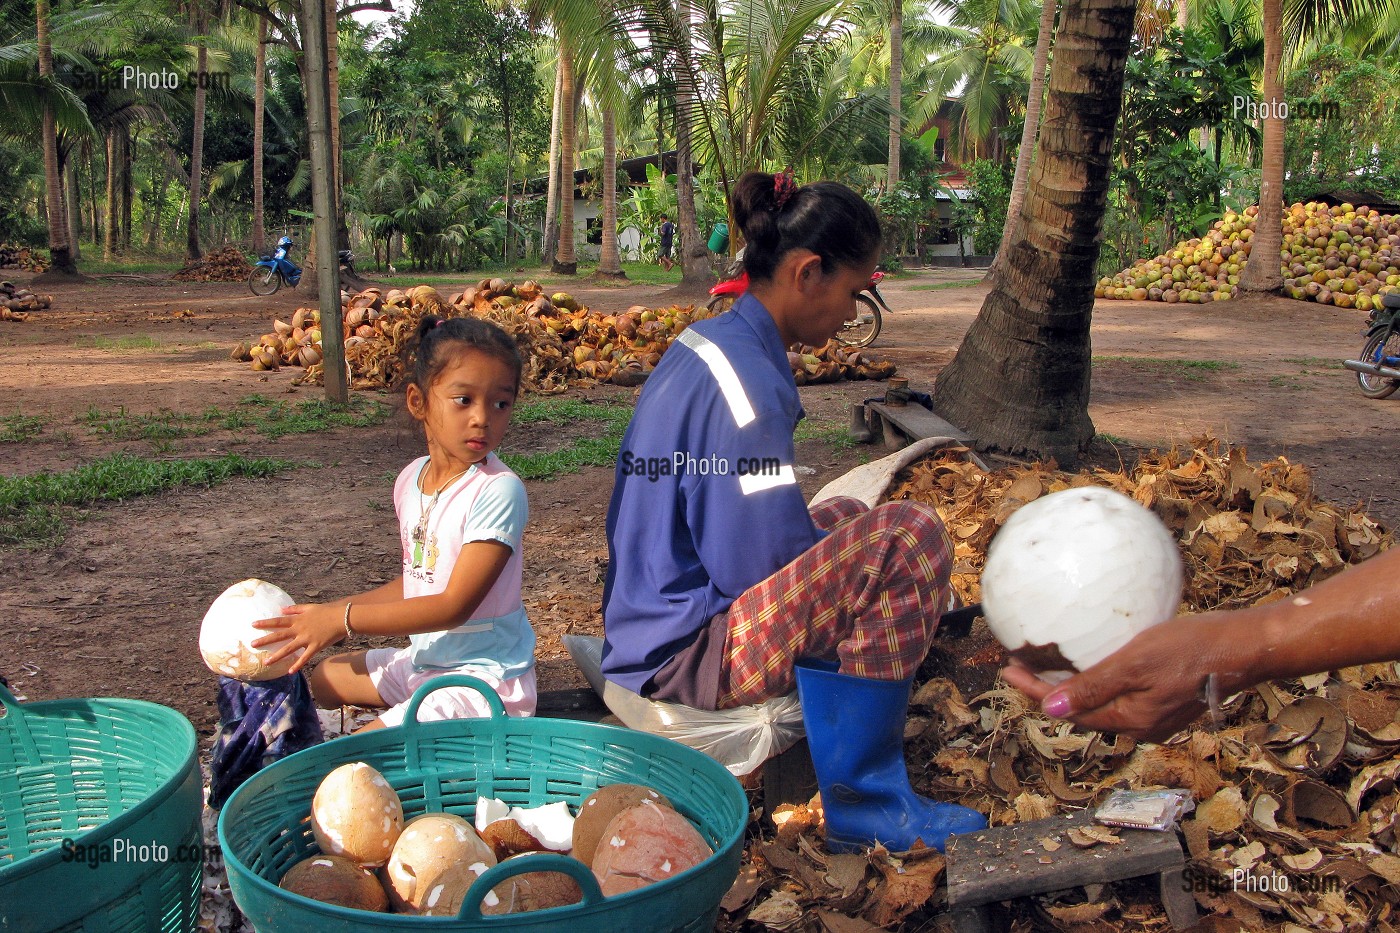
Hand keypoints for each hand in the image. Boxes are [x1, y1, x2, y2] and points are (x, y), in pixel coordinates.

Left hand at [251, 603, 345, 674]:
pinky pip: (305, 657)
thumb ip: (295, 609)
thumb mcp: (309, 607)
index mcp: (298, 620)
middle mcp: (299, 630)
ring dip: (277, 656)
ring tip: (266, 662)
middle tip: (252, 645)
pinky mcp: (315, 647)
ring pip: (289, 649)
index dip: (265, 623)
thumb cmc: (327, 611)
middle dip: (265, 640)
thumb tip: (281, 609)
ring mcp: (307, 639)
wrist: (342, 617)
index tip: (253, 625)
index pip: (278, 621)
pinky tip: (290, 672)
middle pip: (279, 636)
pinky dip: (298, 664)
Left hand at [1000, 614, 1239, 742]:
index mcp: (1131, 720)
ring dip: (1071, 684)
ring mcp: (1156, 713)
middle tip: (1019, 666)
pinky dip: (1097, 678)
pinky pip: (1121, 691)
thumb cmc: (1191, 650)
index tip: (1008, 670)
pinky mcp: (1166, 697)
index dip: (1034, 692)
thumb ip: (1093, 687)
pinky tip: (1091, 659)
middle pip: (1082, 709)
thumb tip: (1050, 709)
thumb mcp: (1135, 664)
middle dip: (1047, 690)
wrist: (1245, 647)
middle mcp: (1141, 724)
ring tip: (1046, 664)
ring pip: (1101, 701)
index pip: (1068, 710)